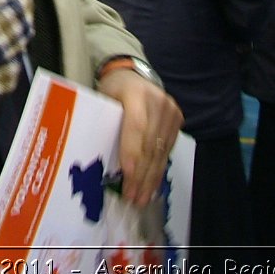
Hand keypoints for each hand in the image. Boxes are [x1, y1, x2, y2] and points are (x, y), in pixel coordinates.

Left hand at [96, 69, 182, 205]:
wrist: (133, 75)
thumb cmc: (112, 90)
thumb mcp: (102, 98)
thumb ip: (103, 122)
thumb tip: (97, 157)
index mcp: (136, 94)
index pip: (136, 127)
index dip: (132, 152)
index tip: (127, 176)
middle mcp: (158, 102)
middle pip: (150, 144)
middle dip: (141, 174)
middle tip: (132, 198)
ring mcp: (170, 110)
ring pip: (160, 151)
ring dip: (151, 178)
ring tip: (141, 198)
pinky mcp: (177, 119)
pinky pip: (167, 150)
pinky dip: (158, 169)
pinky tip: (152, 186)